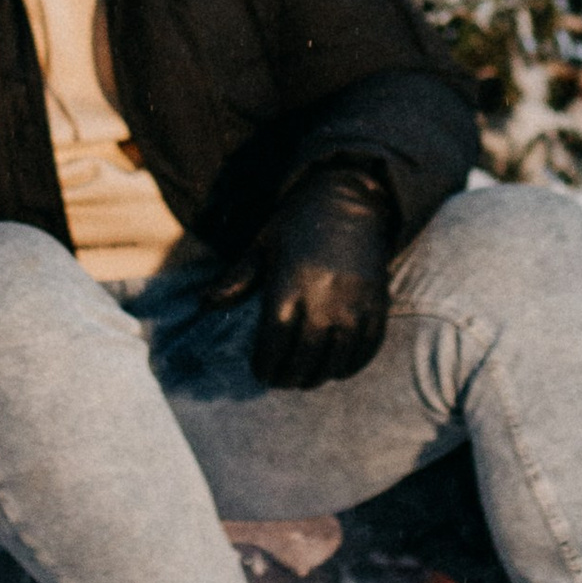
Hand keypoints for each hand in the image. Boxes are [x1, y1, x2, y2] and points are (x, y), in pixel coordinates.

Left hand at [217, 162, 395, 388]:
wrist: (349, 201)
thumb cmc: (297, 225)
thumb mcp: (262, 245)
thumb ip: (236, 278)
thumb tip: (205, 304)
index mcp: (288, 285)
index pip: (275, 343)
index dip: (266, 365)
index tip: (261, 372)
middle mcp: (323, 299)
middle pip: (304, 358)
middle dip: (290, 376)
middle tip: (282, 380)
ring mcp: (354, 305)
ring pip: (336, 360)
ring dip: (320, 376)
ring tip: (307, 378)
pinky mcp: (377, 306)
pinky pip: (366, 349)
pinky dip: (352, 366)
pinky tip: (337, 368)